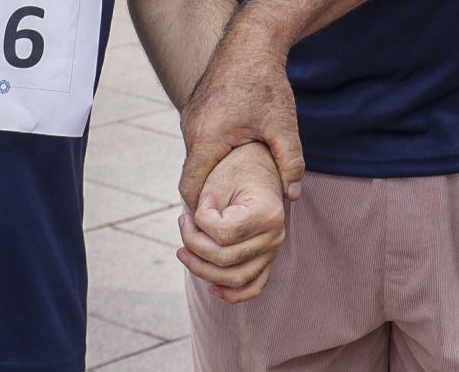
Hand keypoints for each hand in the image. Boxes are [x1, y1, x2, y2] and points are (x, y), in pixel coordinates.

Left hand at [177, 142, 287, 301]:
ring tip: (183, 250)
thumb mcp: (217, 184)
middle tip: (182, 221)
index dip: (201, 222)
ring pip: (235, 278)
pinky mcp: (267, 258)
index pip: (223, 234)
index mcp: (268, 213)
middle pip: (225, 259)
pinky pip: (253, 286)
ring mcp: (273, 250)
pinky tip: (211, 287)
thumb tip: (191, 247)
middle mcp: (276, 235)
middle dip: (194, 244)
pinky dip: (233, 293)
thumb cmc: (235, 170)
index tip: (201, 200)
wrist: (258, 165)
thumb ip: (204, 216)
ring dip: (202, 269)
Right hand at [179, 33, 304, 212]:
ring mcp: (190, 117)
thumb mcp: (283, 125)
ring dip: (212, 172)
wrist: (250, 40)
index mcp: (207, 138)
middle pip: (193, 174)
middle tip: (231, 211)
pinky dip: (211, 153)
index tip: (218, 225)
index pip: (191, 189)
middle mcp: (191, 129)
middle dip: (211, 194)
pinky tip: (234, 158)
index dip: (203, 211)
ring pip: (195, 157)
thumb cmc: (266, 82)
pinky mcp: (194, 109)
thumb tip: (293, 196)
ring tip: (236, 185)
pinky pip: (198, 141)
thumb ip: (290, 163)